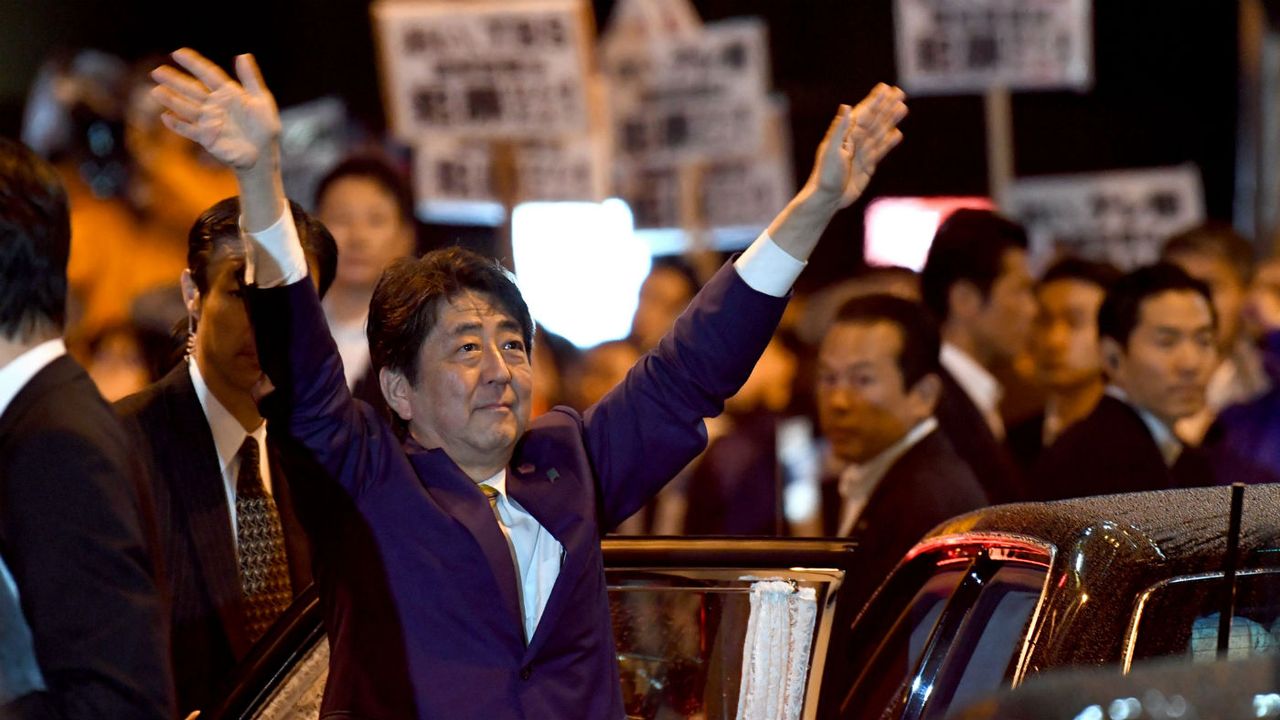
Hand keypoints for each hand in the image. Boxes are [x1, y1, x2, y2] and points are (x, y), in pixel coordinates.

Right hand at [150, 49, 279, 173]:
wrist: (264, 154)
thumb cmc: (265, 127)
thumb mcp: (262, 100)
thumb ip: (251, 78)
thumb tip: (243, 55)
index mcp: (228, 92)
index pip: (207, 74)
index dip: (193, 63)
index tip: (177, 53)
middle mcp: (215, 104)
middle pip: (191, 89)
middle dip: (174, 80)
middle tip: (157, 71)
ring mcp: (209, 121)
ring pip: (186, 108)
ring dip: (171, 100)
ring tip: (156, 91)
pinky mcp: (207, 138)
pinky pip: (189, 130)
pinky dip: (178, 125)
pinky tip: (165, 117)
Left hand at [804, 84, 906, 208]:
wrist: (828, 199)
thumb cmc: (826, 175)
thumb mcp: (831, 150)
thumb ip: (840, 128)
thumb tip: (846, 106)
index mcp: (845, 135)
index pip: (863, 113)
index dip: (875, 100)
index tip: (886, 88)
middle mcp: (854, 141)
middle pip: (874, 119)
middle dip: (886, 105)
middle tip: (900, 92)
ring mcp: (861, 153)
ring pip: (880, 132)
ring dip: (891, 119)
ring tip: (903, 107)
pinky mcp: (867, 166)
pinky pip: (880, 150)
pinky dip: (889, 141)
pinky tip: (898, 132)